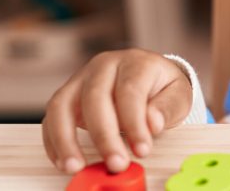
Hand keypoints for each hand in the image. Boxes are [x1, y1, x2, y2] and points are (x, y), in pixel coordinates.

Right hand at [42, 49, 192, 174]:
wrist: (149, 77)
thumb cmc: (162, 87)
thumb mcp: (178, 95)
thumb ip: (167, 108)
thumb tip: (152, 123)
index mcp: (135, 62)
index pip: (131, 91)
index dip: (134, 123)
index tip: (142, 149)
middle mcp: (104, 65)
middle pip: (95, 98)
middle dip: (103, 136)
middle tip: (116, 163)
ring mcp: (81, 78)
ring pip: (62, 105)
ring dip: (66, 139)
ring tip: (75, 166)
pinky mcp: (67, 95)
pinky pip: (51, 117)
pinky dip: (53, 141)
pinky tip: (64, 161)